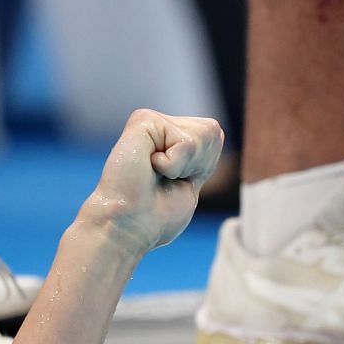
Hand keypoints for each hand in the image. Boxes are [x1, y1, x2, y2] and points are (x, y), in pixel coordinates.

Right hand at [82, 110, 224, 255]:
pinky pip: (186, 142)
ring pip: (202, 134)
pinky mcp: (144, 120)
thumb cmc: (156, 215)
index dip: (205, 165)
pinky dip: (174, 165)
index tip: (177, 181)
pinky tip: (149, 167)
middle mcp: (160, 125)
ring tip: (156, 174)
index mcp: (170, 138)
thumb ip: (202, 155)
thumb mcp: (191, 183)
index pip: (214, 135)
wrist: (129, 223)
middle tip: (166, 179)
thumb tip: (213, 127)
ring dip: (185, 165)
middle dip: (198, 163)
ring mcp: (151, 121)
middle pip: (211, 130)